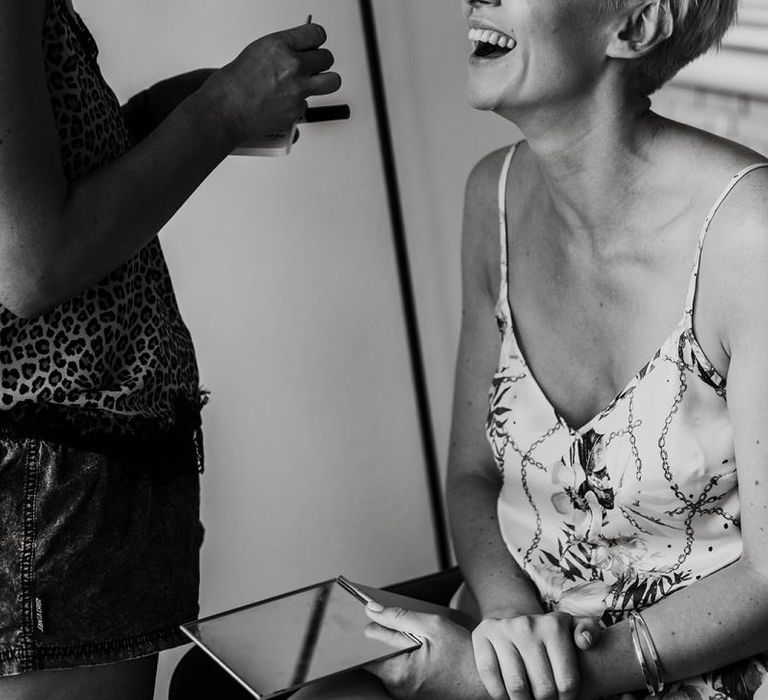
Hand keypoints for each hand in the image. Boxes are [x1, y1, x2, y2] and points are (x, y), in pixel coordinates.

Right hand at [200, 23, 340, 145]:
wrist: (224, 111)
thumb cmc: (231, 85)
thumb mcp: (257, 53)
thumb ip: (281, 51)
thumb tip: (297, 52)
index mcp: (280, 45)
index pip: (317, 34)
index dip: (317, 40)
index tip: (315, 45)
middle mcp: (292, 65)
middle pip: (327, 58)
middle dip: (321, 63)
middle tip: (313, 68)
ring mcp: (298, 89)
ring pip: (332, 81)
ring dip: (325, 82)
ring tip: (314, 85)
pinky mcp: (298, 110)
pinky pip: (308, 104)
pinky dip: (298, 105)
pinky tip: (283, 104)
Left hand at [364, 603, 488, 699]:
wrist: (486, 680)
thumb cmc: (465, 655)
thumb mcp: (433, 626)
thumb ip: (399, 617)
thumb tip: (373, 610)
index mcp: (400, 672)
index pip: (366, 650)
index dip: (372, 631)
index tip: (378, 619)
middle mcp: (398, 688)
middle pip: (377, 657)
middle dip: (386, 640)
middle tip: (410, 632)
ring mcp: (405, 694)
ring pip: (388, 664)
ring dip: (398, 650)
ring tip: (421, 644)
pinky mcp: (412, 695)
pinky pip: (400, 672)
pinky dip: (406, 660)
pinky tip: (424, 654)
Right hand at [472, 612, 601, 699]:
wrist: (512, 620)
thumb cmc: (549, 635)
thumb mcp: (573, 627)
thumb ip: (589, 630)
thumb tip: (584, 643)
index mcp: (554, 626)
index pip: (567, 682)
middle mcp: (527, 626)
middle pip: (543, 688)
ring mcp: (503, 630)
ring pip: (517, 686)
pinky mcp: (482, 636)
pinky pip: (491, 676)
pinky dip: (499, 694)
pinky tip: (508, 696)